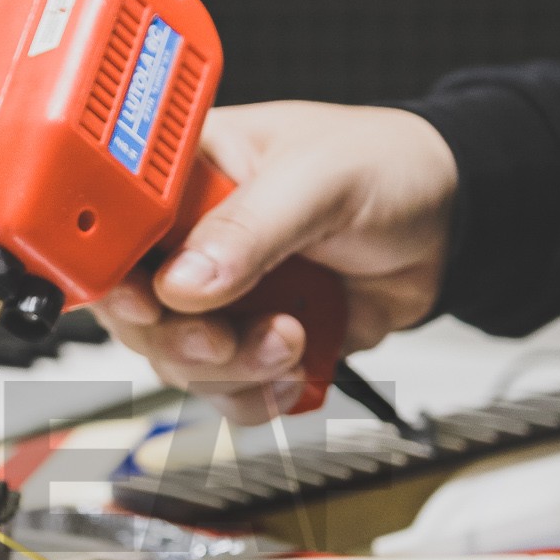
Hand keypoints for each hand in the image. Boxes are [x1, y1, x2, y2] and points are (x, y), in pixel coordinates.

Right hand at [95, 102, 456, 423]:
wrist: (447, 227)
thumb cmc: (385, 166)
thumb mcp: (318, 178)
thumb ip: (249, 227)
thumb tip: (183, 281)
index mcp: (182, 176)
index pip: (111, 228)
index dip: (113, 274)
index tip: (143, 301)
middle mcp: (185, 239)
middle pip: (134, 314)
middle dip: (185, 338)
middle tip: (227, 334)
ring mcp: (216, 296)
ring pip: (178, 363)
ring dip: (234, 369)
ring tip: (291, 337)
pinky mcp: (248, 341)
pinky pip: (224, 392)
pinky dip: (259, 393)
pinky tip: (297, 360)